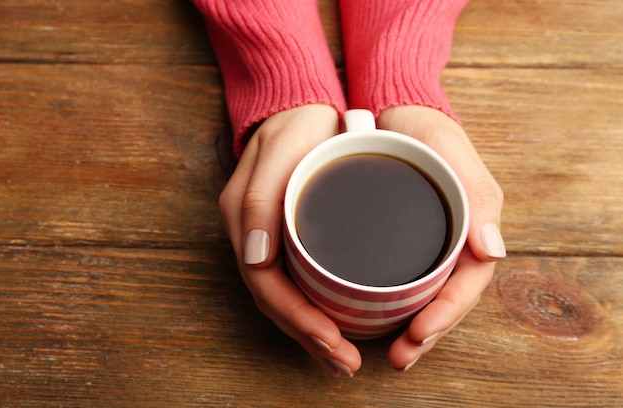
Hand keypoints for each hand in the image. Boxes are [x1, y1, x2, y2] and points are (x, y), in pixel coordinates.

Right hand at [218, 104, 361, 376]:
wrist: (299, 104)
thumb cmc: (296, 124)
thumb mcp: (282, 149)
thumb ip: (260, 200)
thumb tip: (256, 258)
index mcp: (246, 221)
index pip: (268, 287)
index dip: (300, 321)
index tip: (335, 343)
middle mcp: (252, 236)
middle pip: (275, 302)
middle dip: (310, 338)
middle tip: (346, 364)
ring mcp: (266, 238)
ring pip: (283, 299)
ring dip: (311, 333)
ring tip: (342, 358)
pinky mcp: (283, 236)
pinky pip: (292, 283)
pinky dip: (312, 310)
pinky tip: (334, 323)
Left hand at [377, 105, 505, 370]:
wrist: (393, 115)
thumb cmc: (426, 131)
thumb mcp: (450, 151)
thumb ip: (476, 195)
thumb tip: (493, 250)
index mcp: (470, 228)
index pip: (465, 283)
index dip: (446, 315)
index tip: (419, 336)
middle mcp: (450, 242)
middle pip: (445, 298)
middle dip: (427, 333)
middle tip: (401, 358)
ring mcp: (425, 244)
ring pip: (424, 296)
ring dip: (411, 327)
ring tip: (392, 352)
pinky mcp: (399, 242)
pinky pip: (402, 280)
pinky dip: (392, 305)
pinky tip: (371, 317)